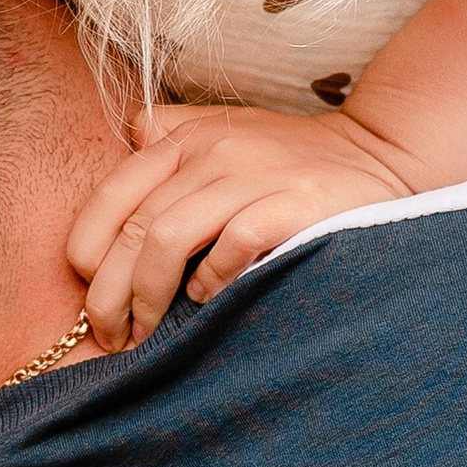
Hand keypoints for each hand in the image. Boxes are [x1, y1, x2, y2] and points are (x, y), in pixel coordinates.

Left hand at [67, 102, 418, 347]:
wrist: (379, 153)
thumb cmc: (289, 158)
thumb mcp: (226, 130)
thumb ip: (173, 133)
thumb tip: (127, 141)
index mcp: (186, 138)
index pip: (111, 196)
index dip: (87, 252)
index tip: (88, 297)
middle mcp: (213, 150)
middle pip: (135, 226)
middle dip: (109, 292)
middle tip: (108, 336)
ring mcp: (254, 174)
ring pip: (170, 235)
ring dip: (148, 295)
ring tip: (146, 333)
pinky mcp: (295, 203)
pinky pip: (234, 242)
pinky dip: (211, 278)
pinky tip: (206, 301)